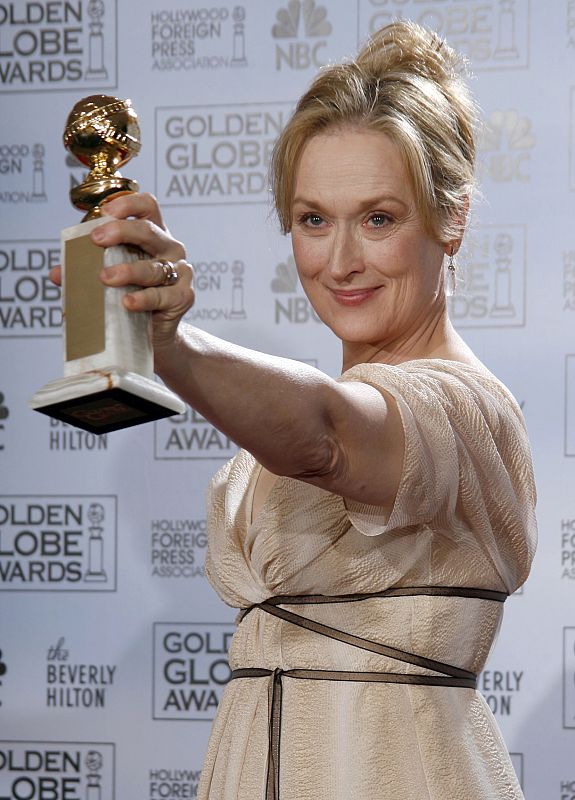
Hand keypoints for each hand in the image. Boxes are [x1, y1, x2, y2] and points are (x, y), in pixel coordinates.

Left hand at [50, 193, 194, 353]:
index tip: (104, 212)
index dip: (128, 203)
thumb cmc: (131, 295)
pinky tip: (128, 302)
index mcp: (153, 234)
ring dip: (128, 271)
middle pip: (148, 231)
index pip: (147, 206)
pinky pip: (162, 296)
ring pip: (154, 267)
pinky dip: (143, 299)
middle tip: (97, 240)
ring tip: (105, 278)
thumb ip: (85, 271)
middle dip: (121, 231)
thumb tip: (57, 274)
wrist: (154, 333)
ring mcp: (180, 271)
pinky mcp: (183, 296)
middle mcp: (170, 248)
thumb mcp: (108, 277)